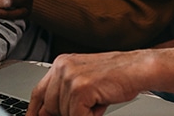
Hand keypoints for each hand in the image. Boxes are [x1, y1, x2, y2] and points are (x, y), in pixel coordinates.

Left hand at [27, 48, 173, 115]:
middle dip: (66, 114)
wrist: (138, 69)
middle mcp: (63, 67)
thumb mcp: (85, 81)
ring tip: (97, 102)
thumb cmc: (116, 76)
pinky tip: (100, 106)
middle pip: (50, 106)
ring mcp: (70, 76)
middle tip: (86, 109)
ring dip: (81, 114)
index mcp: (62, 63)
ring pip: (64, 113)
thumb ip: (66, 93)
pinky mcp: (80, 88)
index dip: (35, 111)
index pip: (38, 92)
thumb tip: (50, 113)